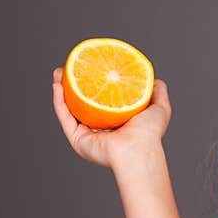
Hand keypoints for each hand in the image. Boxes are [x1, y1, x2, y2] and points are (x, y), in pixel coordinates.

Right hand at [52, 67, 171, 168]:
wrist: (138, 149)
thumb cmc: (150, 132)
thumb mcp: (160, 107)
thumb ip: (158, 92)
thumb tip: (154, 79)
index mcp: (118, 122)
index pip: (104, 101)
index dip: (97, 85)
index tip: (92, 68)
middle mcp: (101, 129)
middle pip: (84, 103)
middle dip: (75, 85)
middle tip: (71, 68)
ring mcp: (88, 134)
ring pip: (70, 109)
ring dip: (62, 90)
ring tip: (59, 72)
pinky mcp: (77, 138)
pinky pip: (64, 117)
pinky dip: (59, 101)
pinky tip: (57, 85)